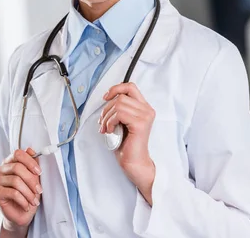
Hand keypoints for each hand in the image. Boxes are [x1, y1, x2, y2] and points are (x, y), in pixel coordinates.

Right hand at [0, 148, 42, 235]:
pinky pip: (13, 193)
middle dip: (31, 180)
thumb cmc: (26, 194)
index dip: (29, 161)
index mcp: (9, 163)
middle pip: (17, 167)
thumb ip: (32, 164)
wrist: (20, 214)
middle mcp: (1, 170)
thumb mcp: (33, 178)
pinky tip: (27, 205)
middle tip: (39, 190)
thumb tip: (32, 151)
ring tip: (34, 201)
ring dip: (29, 193)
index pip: (17, 154)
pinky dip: (23, 200)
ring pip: (16, 181)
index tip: (39, 171)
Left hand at [99, 82, 156, 204]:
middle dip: (106, 109)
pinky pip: (119, 114)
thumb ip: (119, 108)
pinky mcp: (140, 124)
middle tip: (103, 123)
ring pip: (118, 105)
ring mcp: (145, 116)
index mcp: (144, 108)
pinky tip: (110, 130)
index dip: (116, 88)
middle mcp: (147, 110)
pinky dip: (110, 122)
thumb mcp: (121, 121)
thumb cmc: (127, 145)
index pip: (130, 87)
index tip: (106, 97)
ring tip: (106, 128)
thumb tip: (107, 99)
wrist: (134, 163)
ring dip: (107, 117)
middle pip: (121, 97)